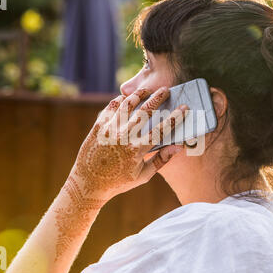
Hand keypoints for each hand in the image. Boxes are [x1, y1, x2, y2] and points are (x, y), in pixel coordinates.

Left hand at [67, 86, 187, 202]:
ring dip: (138, 95)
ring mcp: (109, 130)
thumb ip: (161, 160)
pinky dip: (120, 100)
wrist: (89, 183)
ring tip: (146, 90)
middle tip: (165, 89)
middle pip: (145, 112)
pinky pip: (111, 108)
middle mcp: (123, 138)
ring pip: (127, 105)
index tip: (184, 107)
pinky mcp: (98, 127)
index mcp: (136, 150)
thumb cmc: (119, 181)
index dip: (175, 118)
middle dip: (157, 98)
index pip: (161, 130)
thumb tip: (179, 147)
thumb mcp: (143, 176)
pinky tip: (127, 97)